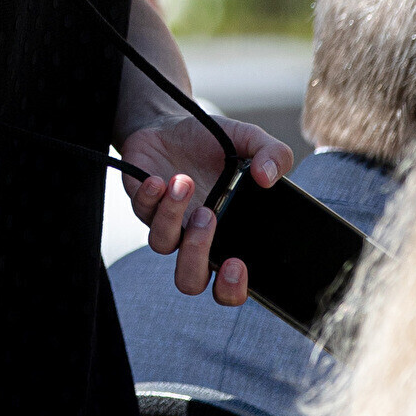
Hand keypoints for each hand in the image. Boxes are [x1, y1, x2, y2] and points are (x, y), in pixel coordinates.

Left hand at [121, 115, 293, 305]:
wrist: (172, 126)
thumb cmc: (214, 145)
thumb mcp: (251, 141)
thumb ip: (274, 155)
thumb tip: (269, 177)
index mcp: (228, 236)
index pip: (229, 286)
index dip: (231, 289)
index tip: (236, 263)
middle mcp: (195, 239)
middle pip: (190, 280)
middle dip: (197, 254)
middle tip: (208, 215)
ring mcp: (167, 224)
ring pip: (162, 244)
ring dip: (172, 215)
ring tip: (184, 182)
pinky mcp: (142, 204)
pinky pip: (141, 211)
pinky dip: (149, 197)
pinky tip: (159, 178)